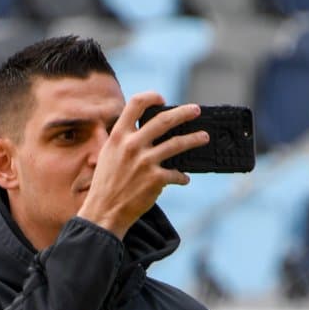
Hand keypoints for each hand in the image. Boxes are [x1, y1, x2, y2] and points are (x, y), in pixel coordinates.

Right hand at [77, 92, 209, 238]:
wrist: (104, 212)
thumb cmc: (105, 184)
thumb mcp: (107, 155)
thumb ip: (122, 140)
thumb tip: (141, 129)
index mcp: (118, 136)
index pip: (135, 104)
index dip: (151, 97)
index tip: (162, 99)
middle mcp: (132, 145)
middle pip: (164, 120)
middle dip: (184, 113)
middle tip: (196, 110)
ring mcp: (145, 162)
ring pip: (177, 144)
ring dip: (195, 139)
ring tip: (204, 137)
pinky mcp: (155, 179)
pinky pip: (176, 174)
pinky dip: (182, 177)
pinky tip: (184, 178)